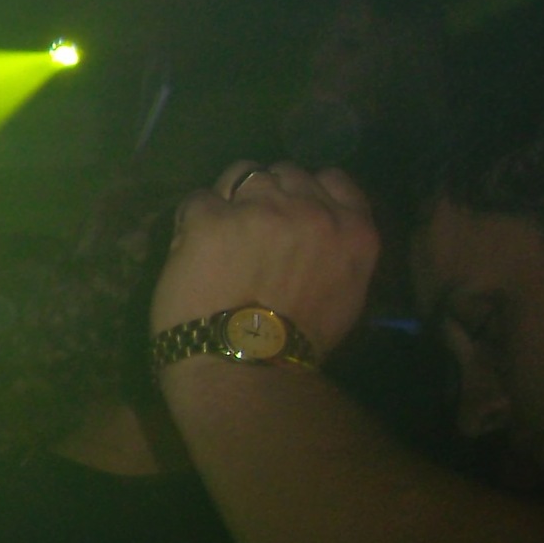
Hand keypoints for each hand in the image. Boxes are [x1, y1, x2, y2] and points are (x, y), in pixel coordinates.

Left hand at [152, 161, 380, 354]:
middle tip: (247, 230)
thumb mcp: (347, 293)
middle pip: (284, 173)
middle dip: (265, 195)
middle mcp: (310, 210)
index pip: (331, 178)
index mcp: (352, 229)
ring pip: (241, 174)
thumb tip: (321, 230)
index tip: (287, 212)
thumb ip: (338, 249)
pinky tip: (191, 249)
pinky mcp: (211, 220)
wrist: (244, 369)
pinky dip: (191, 221)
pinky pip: (197, 200)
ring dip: (229, 199)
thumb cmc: (296, 345)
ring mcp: (260, 210)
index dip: (304, 192)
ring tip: (218, 235)